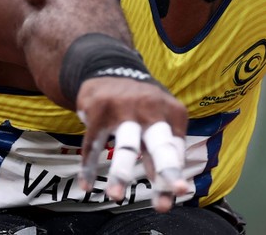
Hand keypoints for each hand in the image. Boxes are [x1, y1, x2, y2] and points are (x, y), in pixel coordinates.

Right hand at [76, 76, 188, 211]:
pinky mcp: (99, 110)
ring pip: (125, 145)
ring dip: (121, 171)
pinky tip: (86, 185)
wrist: (108, 68)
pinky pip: (93, 143)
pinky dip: (88, 166)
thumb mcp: (159, 119)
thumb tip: (168, 191)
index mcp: (172, 112)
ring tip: (115, 196)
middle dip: (168, 167)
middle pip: (160, 143)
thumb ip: (163, 152)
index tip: (179, 192)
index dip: (176, 174)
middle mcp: (151, 109)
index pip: (175, 149)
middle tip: (177, 189)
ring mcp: (124, 108)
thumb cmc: (140, 105)